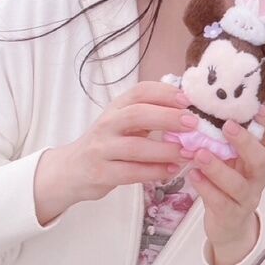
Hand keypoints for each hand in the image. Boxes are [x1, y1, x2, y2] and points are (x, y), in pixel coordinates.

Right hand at [34, 81, 199, 224]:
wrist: (71, 170)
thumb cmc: (107, 143)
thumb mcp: (123, 123)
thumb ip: (149, 114)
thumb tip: (188, 107)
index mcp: (116, 107)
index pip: (140, 91)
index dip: (164, 93)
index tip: (187, 100)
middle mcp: (107, 124)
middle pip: (137, 114)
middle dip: (167, 117)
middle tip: (193, 124)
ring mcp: (101, 148)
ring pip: (134, 147)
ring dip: (165, 150)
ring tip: (187, 153)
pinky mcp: (101, 173)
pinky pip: (131, 172)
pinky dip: (154, 171)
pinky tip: (171, 171)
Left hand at [182, 103, 264, 264]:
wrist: (229, 228)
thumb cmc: (226, 187)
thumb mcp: (229, 163)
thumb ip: (222, 143)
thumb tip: (202, 110)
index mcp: (257, 161)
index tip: (259, 108)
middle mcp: (256, 178)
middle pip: (259, 159)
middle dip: (244, 142)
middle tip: (227, 126)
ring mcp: (246, 198)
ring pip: (237, 184)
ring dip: (218, 167)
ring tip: (200, 154)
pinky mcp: (231, 215)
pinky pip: (220, 202)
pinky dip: (206, 188)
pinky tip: (192, 175)